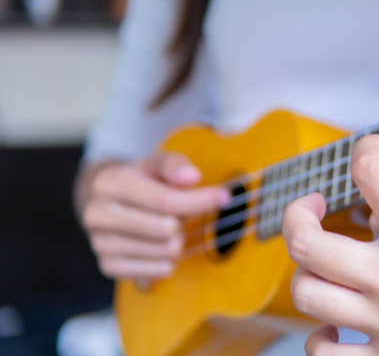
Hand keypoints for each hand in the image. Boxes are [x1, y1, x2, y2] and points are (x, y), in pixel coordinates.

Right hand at [79, 153, 229, 278]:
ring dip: (177, 241)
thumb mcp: (155, 164)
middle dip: (183, 221)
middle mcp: (97, 214)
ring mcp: (100, 243)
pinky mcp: (108, 266)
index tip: (224, 198)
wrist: (107, 201)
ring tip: (166, 227)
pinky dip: (169, 260)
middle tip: (178, 214)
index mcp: (109, 183)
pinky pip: (159, 270)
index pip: (165, 200)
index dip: (200, 200)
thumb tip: (193, 176)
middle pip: (166, 229)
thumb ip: (174, 165)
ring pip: (165, 251)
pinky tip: (160, 245)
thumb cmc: (140, 181)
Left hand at [284, 132, 378, 353]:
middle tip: (313, 205)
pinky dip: (320, 337)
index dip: (365, 149)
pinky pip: (327, 354)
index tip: (374, 151)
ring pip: (308, 294)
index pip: (367, 173)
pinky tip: (336, 321)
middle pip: (307, 242)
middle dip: (300, 212)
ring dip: (308, 270)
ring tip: (322, 259)